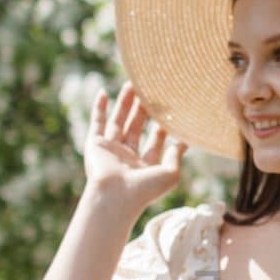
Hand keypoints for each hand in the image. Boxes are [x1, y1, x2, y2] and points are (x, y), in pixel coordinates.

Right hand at [84, 81, 187, 209]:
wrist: (116, 197)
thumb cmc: (145, 189)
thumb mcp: (170, 173)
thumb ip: (176, 156)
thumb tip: (183, 142)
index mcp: (144, 166)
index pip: (155, 141)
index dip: (163, 126)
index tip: (172, 109)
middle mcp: (127, 157)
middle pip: (136, 127)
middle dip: (143, 108)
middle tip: (151, 89)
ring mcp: (110, 150)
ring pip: (118, 120)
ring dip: (124, 102)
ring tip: (132, 83)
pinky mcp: (95, 145)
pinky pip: (96, 122)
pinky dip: (98, 108)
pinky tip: (103, 92)